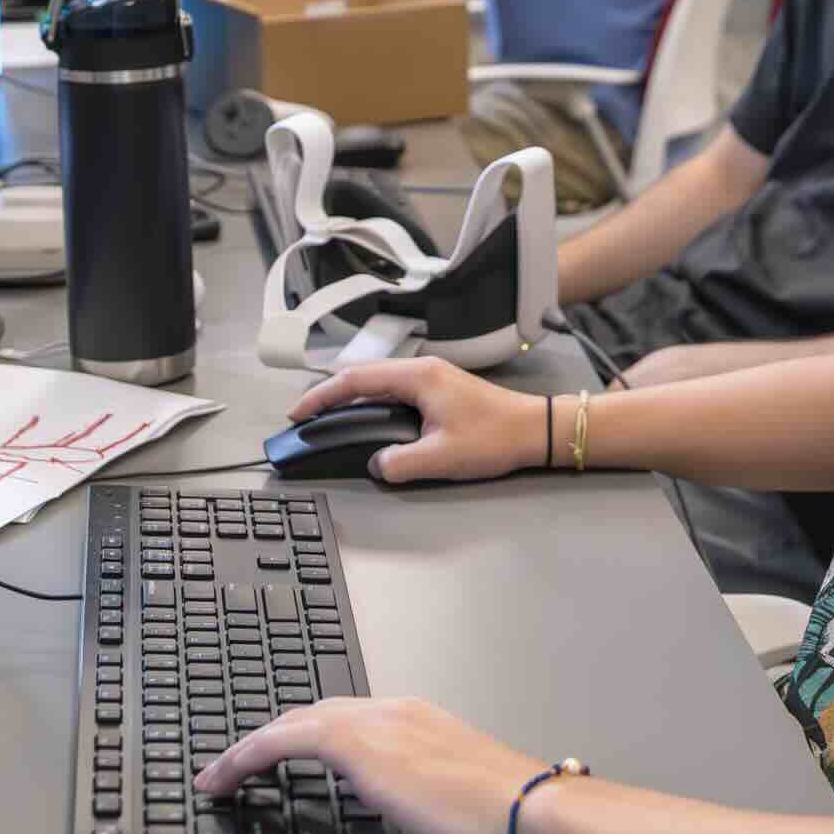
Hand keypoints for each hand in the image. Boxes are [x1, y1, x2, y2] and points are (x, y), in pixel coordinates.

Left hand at [193, 695, 544, 833]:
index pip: (344, 720)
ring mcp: (377, 722)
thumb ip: (415, 791)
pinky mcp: (360, 745)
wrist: (524, 810)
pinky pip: (285, 739)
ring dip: (249, 747)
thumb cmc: (502, 816)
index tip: (276, 761)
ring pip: (293, 722)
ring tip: (218, 775)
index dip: (301, 737)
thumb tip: (396, 804)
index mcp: (417, 720)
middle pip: (311, 714)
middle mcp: (394, 710)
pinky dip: (250, 753)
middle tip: (232, 767)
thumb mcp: (449, 796)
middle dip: (267, 738)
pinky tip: (229, 774)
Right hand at [289, 354, 548, 483]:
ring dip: (351, 396)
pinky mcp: (440, 389)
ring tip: (329, 417)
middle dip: (329, 394)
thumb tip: (376, 464)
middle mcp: (422, 369)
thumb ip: (398, 463)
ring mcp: (432, 377)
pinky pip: (395, 389)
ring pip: (379, 380)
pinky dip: (372, 400)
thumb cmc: (495, 437)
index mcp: (418, 377)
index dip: (322, 396)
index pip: (356, 379)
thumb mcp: (440, 457)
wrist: (535, 429)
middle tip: (305, 416)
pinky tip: (368, 418)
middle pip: (363, 374)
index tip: (299, 412)